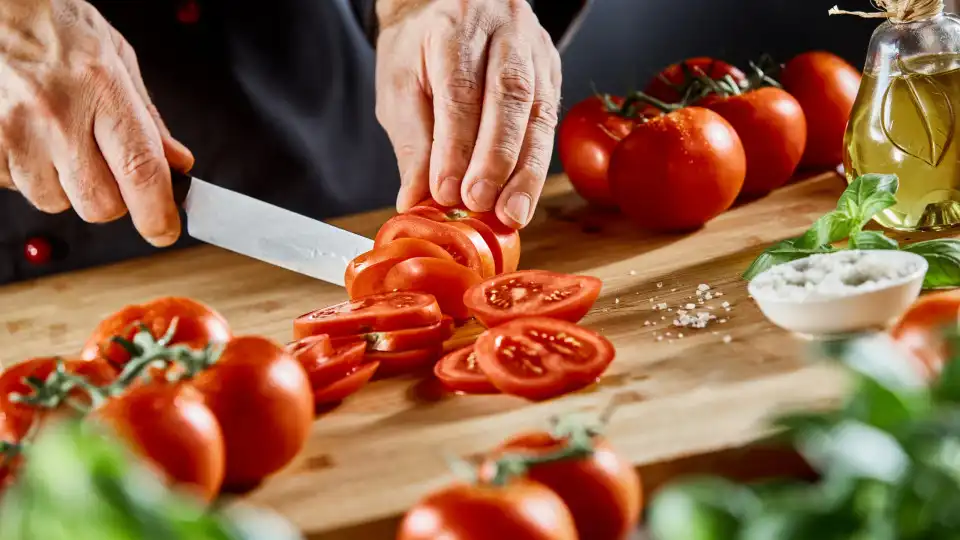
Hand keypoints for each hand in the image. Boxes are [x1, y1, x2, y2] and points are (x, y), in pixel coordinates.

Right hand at [0, 0, 193, 245]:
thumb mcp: (116, 57)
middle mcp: (56, 113)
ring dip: (67, 185)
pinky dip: (29, 173)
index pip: (140, 170)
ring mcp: (13, 130)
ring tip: (59, 138)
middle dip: (113, 200)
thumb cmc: (53, 26)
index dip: (157, 213)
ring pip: (56, 201)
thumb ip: (148, 118)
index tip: (165, 231)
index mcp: (101, 87)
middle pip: (99, 204)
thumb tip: (177, 164)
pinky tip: (30, 137)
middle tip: (108, 168)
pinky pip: (17, 188)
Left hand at [376, 0, 561, 227]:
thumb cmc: (419, 49)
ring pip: (538, 110)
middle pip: (509, 95)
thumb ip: (412, 142)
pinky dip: (535, 163)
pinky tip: (524, 195)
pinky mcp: (551, 69)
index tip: (447, 191)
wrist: (446, 7)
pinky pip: (549, 120)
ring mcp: (535, 47)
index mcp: (455, 24)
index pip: (460, 90)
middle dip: (496, 159)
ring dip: (526, 170)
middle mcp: (504, 28)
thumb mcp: (399, 86)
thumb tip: (416, 199)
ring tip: (512, 213)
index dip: (455, 145)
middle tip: (481, 204)